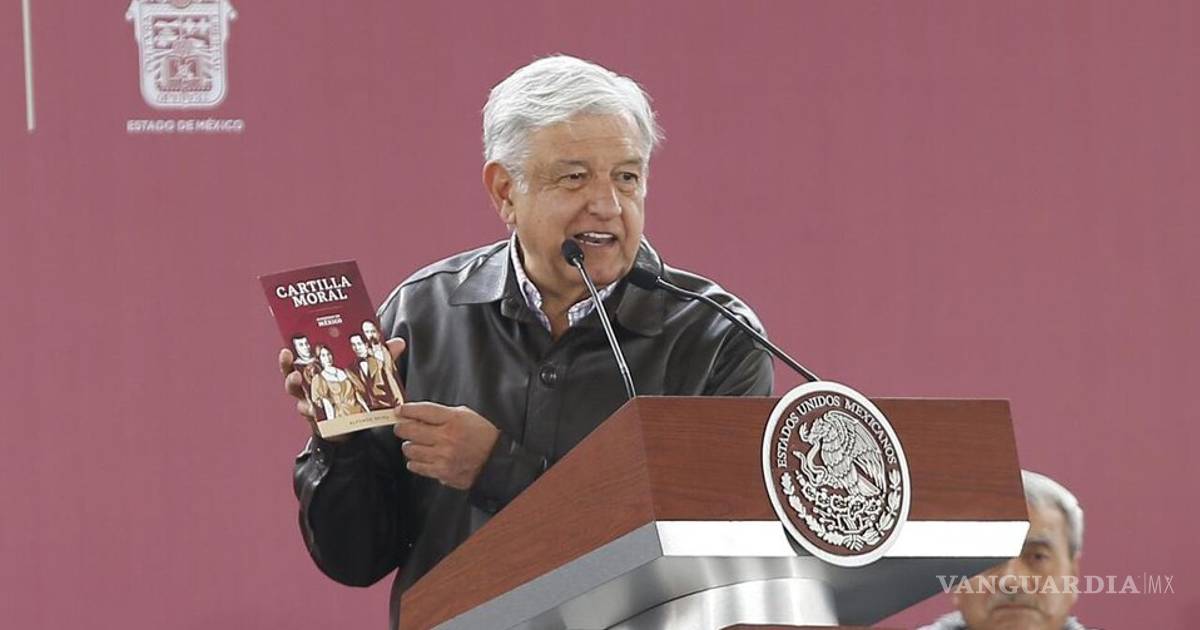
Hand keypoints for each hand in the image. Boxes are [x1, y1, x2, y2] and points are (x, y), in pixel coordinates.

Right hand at [279, 337, 406, 441]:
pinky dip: (310, 410)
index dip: (292, 353)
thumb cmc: (356, 392)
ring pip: (298, 394)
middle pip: (292, 375)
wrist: (354, 425)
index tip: (288, 345)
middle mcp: (311, 386)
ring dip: (295, 385)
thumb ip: (381, 358)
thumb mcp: (368, 372)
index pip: (301, 359)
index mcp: (319, 371)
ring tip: (298, 378)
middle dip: (288, 366)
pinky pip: (311, 414)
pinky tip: (311, 408)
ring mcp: (313, 403)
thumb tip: (398, 342)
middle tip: (288, 356)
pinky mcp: (320, 419)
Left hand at [394, 402, 500, 489]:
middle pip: (410, 430)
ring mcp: (443, 456)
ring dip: (409, 446)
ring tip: (414, 444)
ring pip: (410, 450)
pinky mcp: (443, 472)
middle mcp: (447, 437)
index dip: (406, 410)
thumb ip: (441, 414)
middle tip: (401, 427)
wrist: (496, 459)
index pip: (422, 411)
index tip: (399, 411)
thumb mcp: (465, 415)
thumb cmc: (482, 435)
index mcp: (453, 419)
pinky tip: (420, 458)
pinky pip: (417, 467)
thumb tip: (417, 415)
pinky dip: (415, 462)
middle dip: (401, 427)